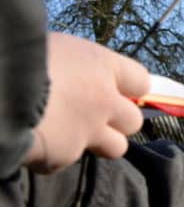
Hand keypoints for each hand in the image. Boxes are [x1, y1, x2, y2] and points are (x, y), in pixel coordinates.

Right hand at [24, 32, 149, 172]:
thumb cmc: (18, 55)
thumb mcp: (49, 46)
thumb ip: (72, 64)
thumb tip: (71, 71)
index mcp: (102, 66)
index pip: (141, 80)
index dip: (130, 87)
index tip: (117, 88)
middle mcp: (104, 101)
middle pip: (134, 121)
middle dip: (118, 121)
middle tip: (92, 115)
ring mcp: (88, 132)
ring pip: (116, 148)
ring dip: (99, 144)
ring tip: (71, 134)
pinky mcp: (64, 156)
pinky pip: (65, 161)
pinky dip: (53, 156)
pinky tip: (33, 141)